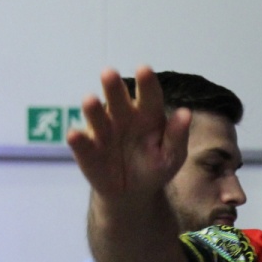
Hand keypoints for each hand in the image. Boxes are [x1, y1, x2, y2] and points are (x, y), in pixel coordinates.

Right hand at [67, 67, 190, 203]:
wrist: (133, 192)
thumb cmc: (155, 166)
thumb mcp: (172, 155)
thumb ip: (177, 136)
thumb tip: (187, 114)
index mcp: (147, 114)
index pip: (148, 95)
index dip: (146, 83)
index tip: (143, 69)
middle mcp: (122, 116)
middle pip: (117, 98)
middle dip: (113, 86)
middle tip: (109, 73)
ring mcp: (102, 131)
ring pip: (97, 116)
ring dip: (93, 109)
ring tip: (91, 101)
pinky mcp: (87, 149)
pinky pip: (82, 143)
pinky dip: (78, 139)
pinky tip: (75, 135)